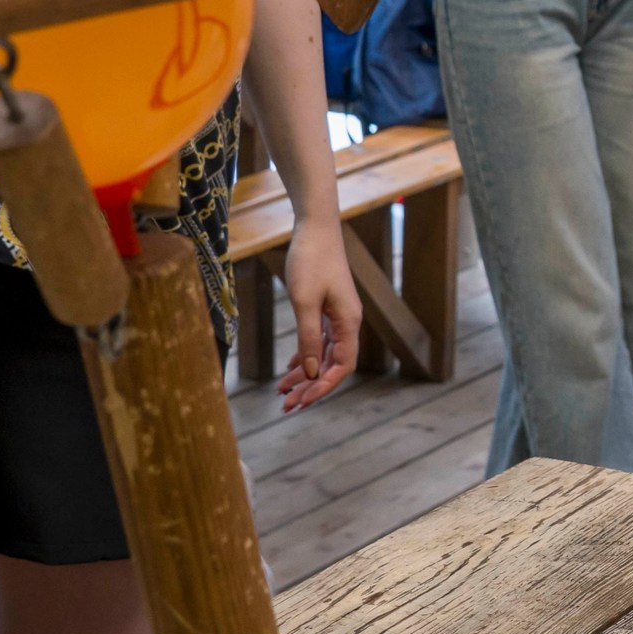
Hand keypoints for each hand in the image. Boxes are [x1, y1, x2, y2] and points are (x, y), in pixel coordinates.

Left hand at [277, 218, 360, 411]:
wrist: (316, 228)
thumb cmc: (311, 261)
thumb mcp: (305, 302)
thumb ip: (308, 338)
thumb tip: (311, 372)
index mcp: (349, 323)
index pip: (341, 366)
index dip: (323, 387)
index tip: (302, 401)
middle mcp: (348, 323)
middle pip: (332, 365)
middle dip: (310, 386)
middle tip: (287, 405)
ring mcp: (338, 315)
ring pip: (324, 355)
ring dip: (305, 374)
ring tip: (282, 391)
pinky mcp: (328, 308)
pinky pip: (319, 340)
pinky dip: (305, 355)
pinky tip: (291, 366)